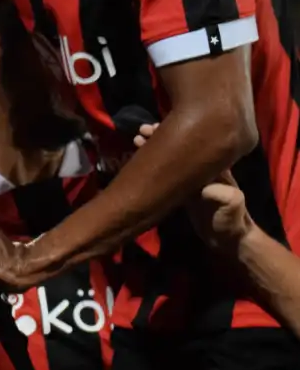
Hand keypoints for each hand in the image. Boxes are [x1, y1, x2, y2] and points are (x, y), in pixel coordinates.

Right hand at [135, 123, 252, 252]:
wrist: (228, 239)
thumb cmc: (232, 224)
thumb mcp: (232, 211)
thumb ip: (226, 198)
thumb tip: (209, 187)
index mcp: (214, 168)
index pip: (193, 146)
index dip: (175, 137)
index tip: (156, 130)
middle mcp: (203, 167)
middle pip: (181, 147)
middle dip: (162, 137)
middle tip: (142, 130)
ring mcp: (192, 177)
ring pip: (173, 156)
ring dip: (156, 147)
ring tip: (137, 138)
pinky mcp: (184, 189)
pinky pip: (169, 171)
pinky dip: (157, 163)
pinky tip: (143, 157)